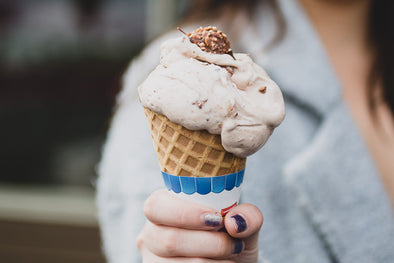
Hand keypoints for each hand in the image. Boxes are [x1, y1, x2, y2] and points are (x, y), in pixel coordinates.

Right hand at [137, 189, 263, 261]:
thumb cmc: (232, 238)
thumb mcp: (244, 224)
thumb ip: (247, 215)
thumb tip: (235, 222)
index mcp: (164, 207)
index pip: (157, 205)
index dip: (185, 213)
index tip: (217, 219)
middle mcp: (151, 234)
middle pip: (169, 240)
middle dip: (208, 243)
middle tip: (234, 244)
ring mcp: (152, 260)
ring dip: (213, 262)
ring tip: (231, 256)